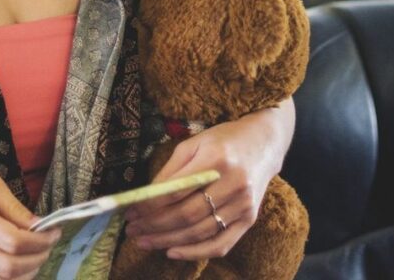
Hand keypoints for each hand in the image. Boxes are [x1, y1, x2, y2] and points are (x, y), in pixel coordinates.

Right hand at [0, 167, 57, 279]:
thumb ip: (12, 204)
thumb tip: (38, 225)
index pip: (13, 241)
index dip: (40, 241)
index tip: (53, 232)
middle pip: (9, 268)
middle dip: (37, 260)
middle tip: (47, 247)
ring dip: (26, 274)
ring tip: (34, 257)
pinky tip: (16, 265)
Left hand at [124, 102, 294, 261]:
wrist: (263, 144)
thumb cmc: (223, 141)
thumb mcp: (193, 144)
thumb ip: (171, 170)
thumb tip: (145, 197)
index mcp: (216, 159)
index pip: (177, 190)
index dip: (151, 204)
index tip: (130, 211)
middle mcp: (233, 184)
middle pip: (187, 214)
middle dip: (155, 225)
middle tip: (132, 230)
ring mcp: (244, 205)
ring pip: (200, 232)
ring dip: (168, 241)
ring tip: (144, 241)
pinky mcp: (249, 220)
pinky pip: (221, 244)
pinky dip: (196, 253)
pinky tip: (172, 252)